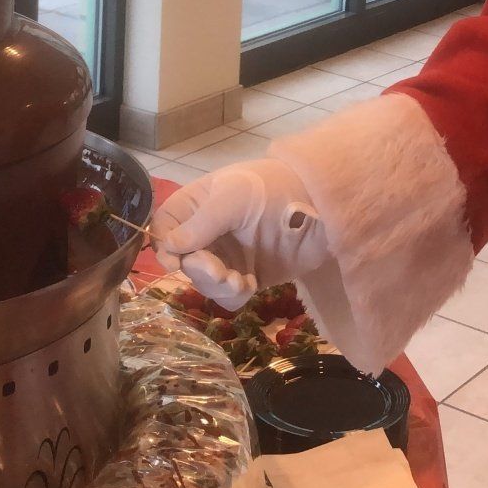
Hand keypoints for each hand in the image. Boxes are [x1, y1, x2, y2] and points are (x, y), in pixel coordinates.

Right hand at [149, 158, 329, 309]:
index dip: (163, 246)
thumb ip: (202, 223)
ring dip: (217, 287)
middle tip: (220, 271)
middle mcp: (208, 231)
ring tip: (241, 281)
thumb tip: (170, 247)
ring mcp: (228, 254)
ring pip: (204, 283)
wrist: (324, 209)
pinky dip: (234, 296)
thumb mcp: (235, 198)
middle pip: (183, 261)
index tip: (176, 262)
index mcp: (198, 204)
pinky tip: (251, 285)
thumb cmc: (275, 191)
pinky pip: (228, 296)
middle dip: (199, 271)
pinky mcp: (248, 275)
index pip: (164, 227)